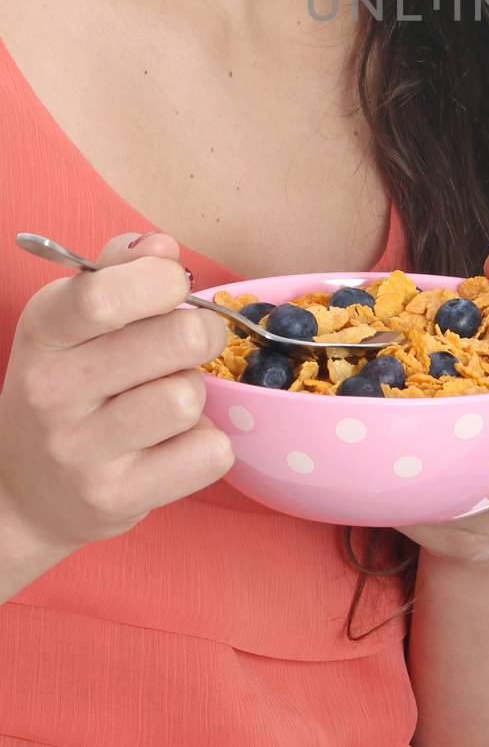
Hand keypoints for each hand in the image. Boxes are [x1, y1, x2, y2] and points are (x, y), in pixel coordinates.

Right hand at [0, 231, 234, 554]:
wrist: (22, 491)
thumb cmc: (66, 385)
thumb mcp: (72, 318)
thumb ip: (120, 270)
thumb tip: (162, 247)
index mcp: (44, 332)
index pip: (104, 296)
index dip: (163, 280)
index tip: (174, 286)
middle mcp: (53, 392)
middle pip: (176, 339)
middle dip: (201, 332)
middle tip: (190, 342)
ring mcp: (81, 452)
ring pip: (188, 397)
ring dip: (194, 394)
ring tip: (166, 401)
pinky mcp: (115, 499)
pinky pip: (208, 452)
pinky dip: (205, 444)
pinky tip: (172, 445)